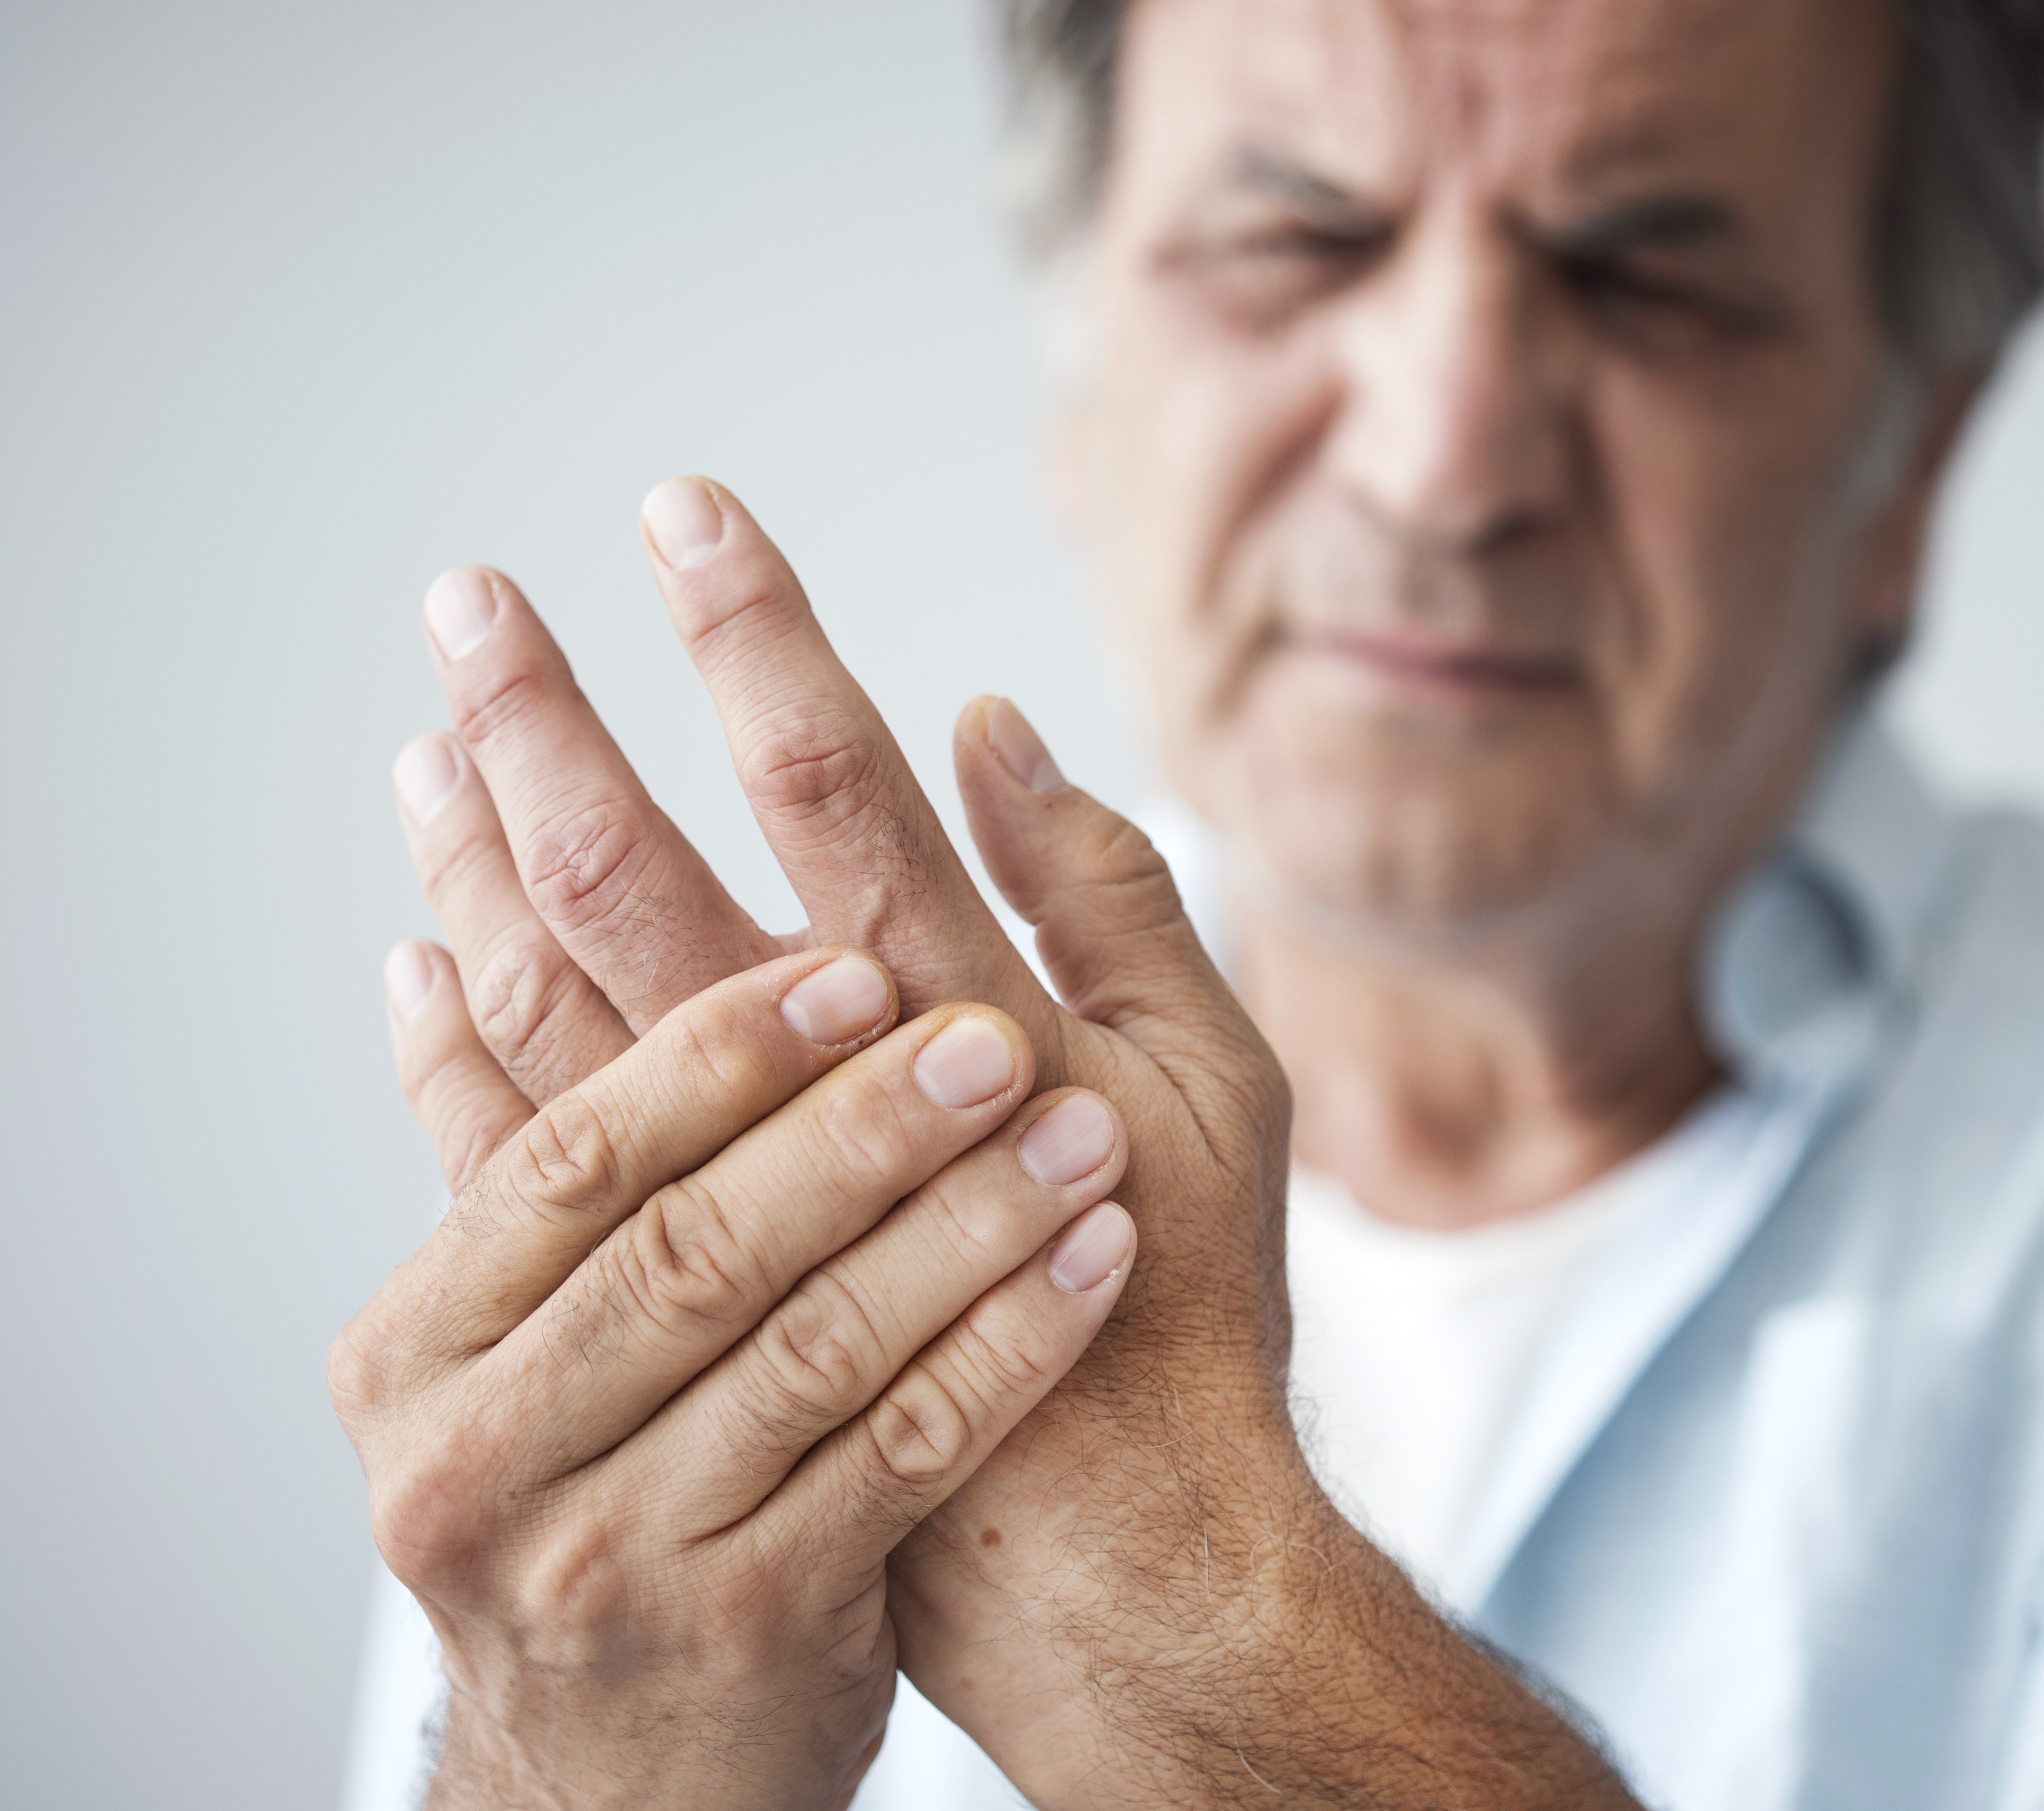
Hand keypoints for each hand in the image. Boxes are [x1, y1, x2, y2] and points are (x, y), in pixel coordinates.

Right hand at [330, 943, 1136, 1808]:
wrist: (611, 1777)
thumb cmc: (582, 1508)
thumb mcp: (497, 1358)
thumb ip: (491, 1168)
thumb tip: (434, 952)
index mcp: (415, 1356)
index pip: (574, 1160)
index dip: (719, 1054)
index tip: (855, 963)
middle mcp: (488, 1462)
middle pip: (697, 1249)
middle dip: (860, 1129)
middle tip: (992, 1037)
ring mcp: (615, 1558)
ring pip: (816, 1348)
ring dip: (966, 1225)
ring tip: (1082, 1134)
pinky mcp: (751, 1627)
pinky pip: (906, 1455)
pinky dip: (1008, 1345)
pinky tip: (1092, 1261)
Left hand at [390, 477, 1636, 1804]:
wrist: (1115, 1557)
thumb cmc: (1184, 1313)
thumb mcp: (1219, 1086)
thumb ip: (1112, 899)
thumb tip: (997, 730)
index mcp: (958, 1015)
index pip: (825, 780)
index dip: (754, 636)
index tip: (685, 512)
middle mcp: (815, 1098)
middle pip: (631, 869)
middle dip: (545, 722)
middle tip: (472, 600)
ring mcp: (725, 1203)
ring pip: (551, 997)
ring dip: (476, 859)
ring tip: (428, 742)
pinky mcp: (677, 1298)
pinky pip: (519, 1152)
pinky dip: (459, 1045)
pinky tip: (422, 955)